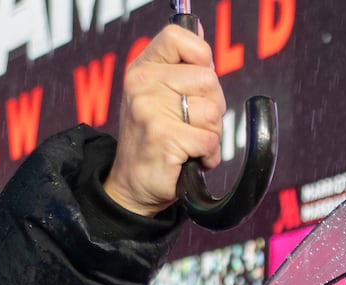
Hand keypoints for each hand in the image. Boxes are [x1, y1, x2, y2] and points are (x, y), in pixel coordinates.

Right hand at [102, 23, 226, 216]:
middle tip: (191, 125)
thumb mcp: (160, 97)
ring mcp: (150, 110)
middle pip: (209, 79)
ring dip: (211, 134)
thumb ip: (181, 69)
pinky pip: (210, 139)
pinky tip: (190, 159)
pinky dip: (208, 155)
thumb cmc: (154, 141)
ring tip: (188, 143)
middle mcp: (142, 84)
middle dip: (212, 108)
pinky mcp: (163, 136)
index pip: (178, 38)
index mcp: (143, 69)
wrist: (133, 185)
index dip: (201, 57)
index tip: (198, 83)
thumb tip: (203, 39)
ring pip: (213, 111)